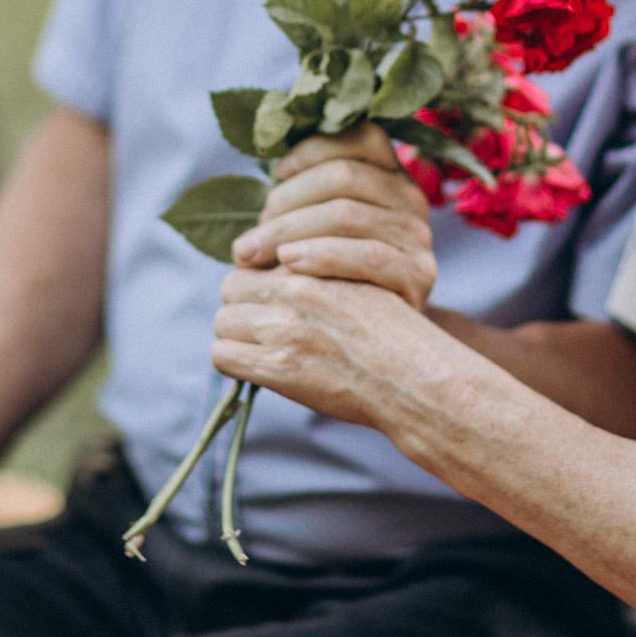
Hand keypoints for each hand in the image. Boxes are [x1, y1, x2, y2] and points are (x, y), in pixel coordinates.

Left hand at [212, 262, 445, 430]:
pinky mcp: (278, 368)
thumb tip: (279, 266)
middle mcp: (296, 291)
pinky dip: (235, 360)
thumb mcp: (359, 280)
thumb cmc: (393, 333)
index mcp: (314, 264)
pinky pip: (222, 355)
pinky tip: (259, 367)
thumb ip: (318, 268)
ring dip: (237, 334)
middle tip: (263, 322)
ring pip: (223, 321)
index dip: (258, 278)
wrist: (413, 378)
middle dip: (243, 303)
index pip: (255, 258)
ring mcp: (284, 329)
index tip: (268, 294)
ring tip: (263, 347)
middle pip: (231, 285)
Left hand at [231, 123, 435, 311]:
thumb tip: (256, 185)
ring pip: (347, 213)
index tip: (278, 173)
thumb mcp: (325, 232)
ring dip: (288, 231)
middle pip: (343, 176)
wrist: (382, 341)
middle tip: (249, 236)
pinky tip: (290, 264)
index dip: (313, 149)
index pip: (360, 138)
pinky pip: (367, 255)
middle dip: (285, 201)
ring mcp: (418, 235)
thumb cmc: (339, 279)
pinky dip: (321, 255)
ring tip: (252, 255)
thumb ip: (304, 203)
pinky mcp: (419, 274)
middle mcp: (410, 198)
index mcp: (391, 175)